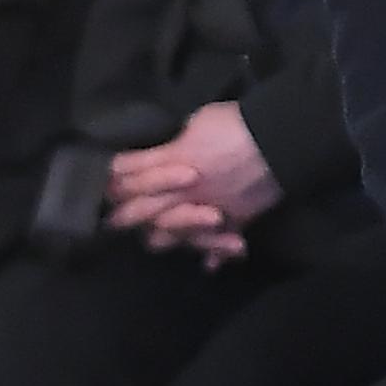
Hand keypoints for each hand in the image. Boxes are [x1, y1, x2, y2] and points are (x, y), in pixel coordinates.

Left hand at [110, 102, 281, 259]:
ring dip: (160, 236)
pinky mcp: (234, 221)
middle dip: (121, 214)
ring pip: (172, 235)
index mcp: (172, 161)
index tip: (105, 180)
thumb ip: (179, 143)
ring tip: (153, 236)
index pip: (129, 173)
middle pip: (140, 210)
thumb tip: (173, 151)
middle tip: (111, 220)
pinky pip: (218, 244)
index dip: (112, 177)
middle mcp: (183, 192)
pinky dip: (213, 255)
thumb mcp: (199, 121)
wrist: (280, 139)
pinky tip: (208, 263)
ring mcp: (208, 211)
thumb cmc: (236, 123)